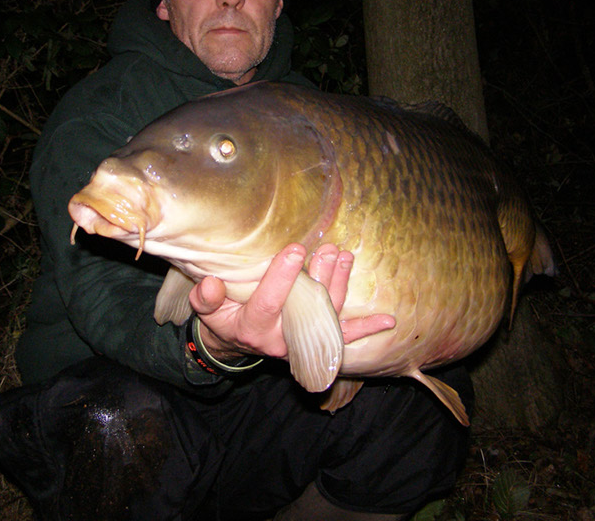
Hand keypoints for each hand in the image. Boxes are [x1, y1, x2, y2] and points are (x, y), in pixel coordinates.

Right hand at [188, 243, 394, 361]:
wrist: (236, 344)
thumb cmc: (223, 319)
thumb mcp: (208, 310)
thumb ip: (207, 298)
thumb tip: (211, 284)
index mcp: (253, 328)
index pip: (268, 302)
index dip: (281, 278)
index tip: (293, 249)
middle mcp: (282, 339)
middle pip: (306, 309)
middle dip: (319, 278)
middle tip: (329, 249)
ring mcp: (303, 342)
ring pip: (327, 314)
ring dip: (339, 285)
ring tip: (344, 256)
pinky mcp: (318, 341)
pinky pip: (344, 336)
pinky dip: (365, 328)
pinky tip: (387, 320)